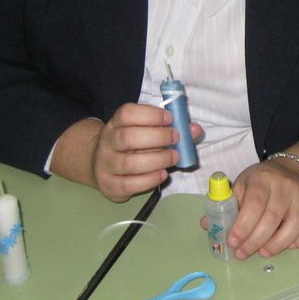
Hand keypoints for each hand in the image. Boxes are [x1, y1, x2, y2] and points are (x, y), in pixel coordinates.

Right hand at [52, 104, 201, 202]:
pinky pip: (129, 184)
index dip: (150, 114)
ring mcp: (106, 165)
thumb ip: (172, 128)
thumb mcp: (147, 131)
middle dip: (157, 137)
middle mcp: (107, 142)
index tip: (170, 118)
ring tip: (173, 157)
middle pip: (128, 137)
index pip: (127, 113)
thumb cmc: (133, 145)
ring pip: (129, 163)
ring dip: (157, 160)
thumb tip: (195, 129)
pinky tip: (162, 174)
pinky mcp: (110, 186)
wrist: (103, 166)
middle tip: (175, 138)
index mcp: (116, 123)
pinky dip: (150, 180)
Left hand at [226, 153, 298, 258]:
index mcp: (262, 178)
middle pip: (273, 217)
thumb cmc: (261, 182)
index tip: (233, 242)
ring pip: (296, 223)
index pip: (254, 204)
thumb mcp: (241, 186)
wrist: (292, 168)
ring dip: (279, 243)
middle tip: (243, 253)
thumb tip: (207, 225)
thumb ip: (226, 205)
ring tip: (264, 253)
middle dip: (256, 241)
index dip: (243, 226)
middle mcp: (286, 185)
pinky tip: (292, 245)